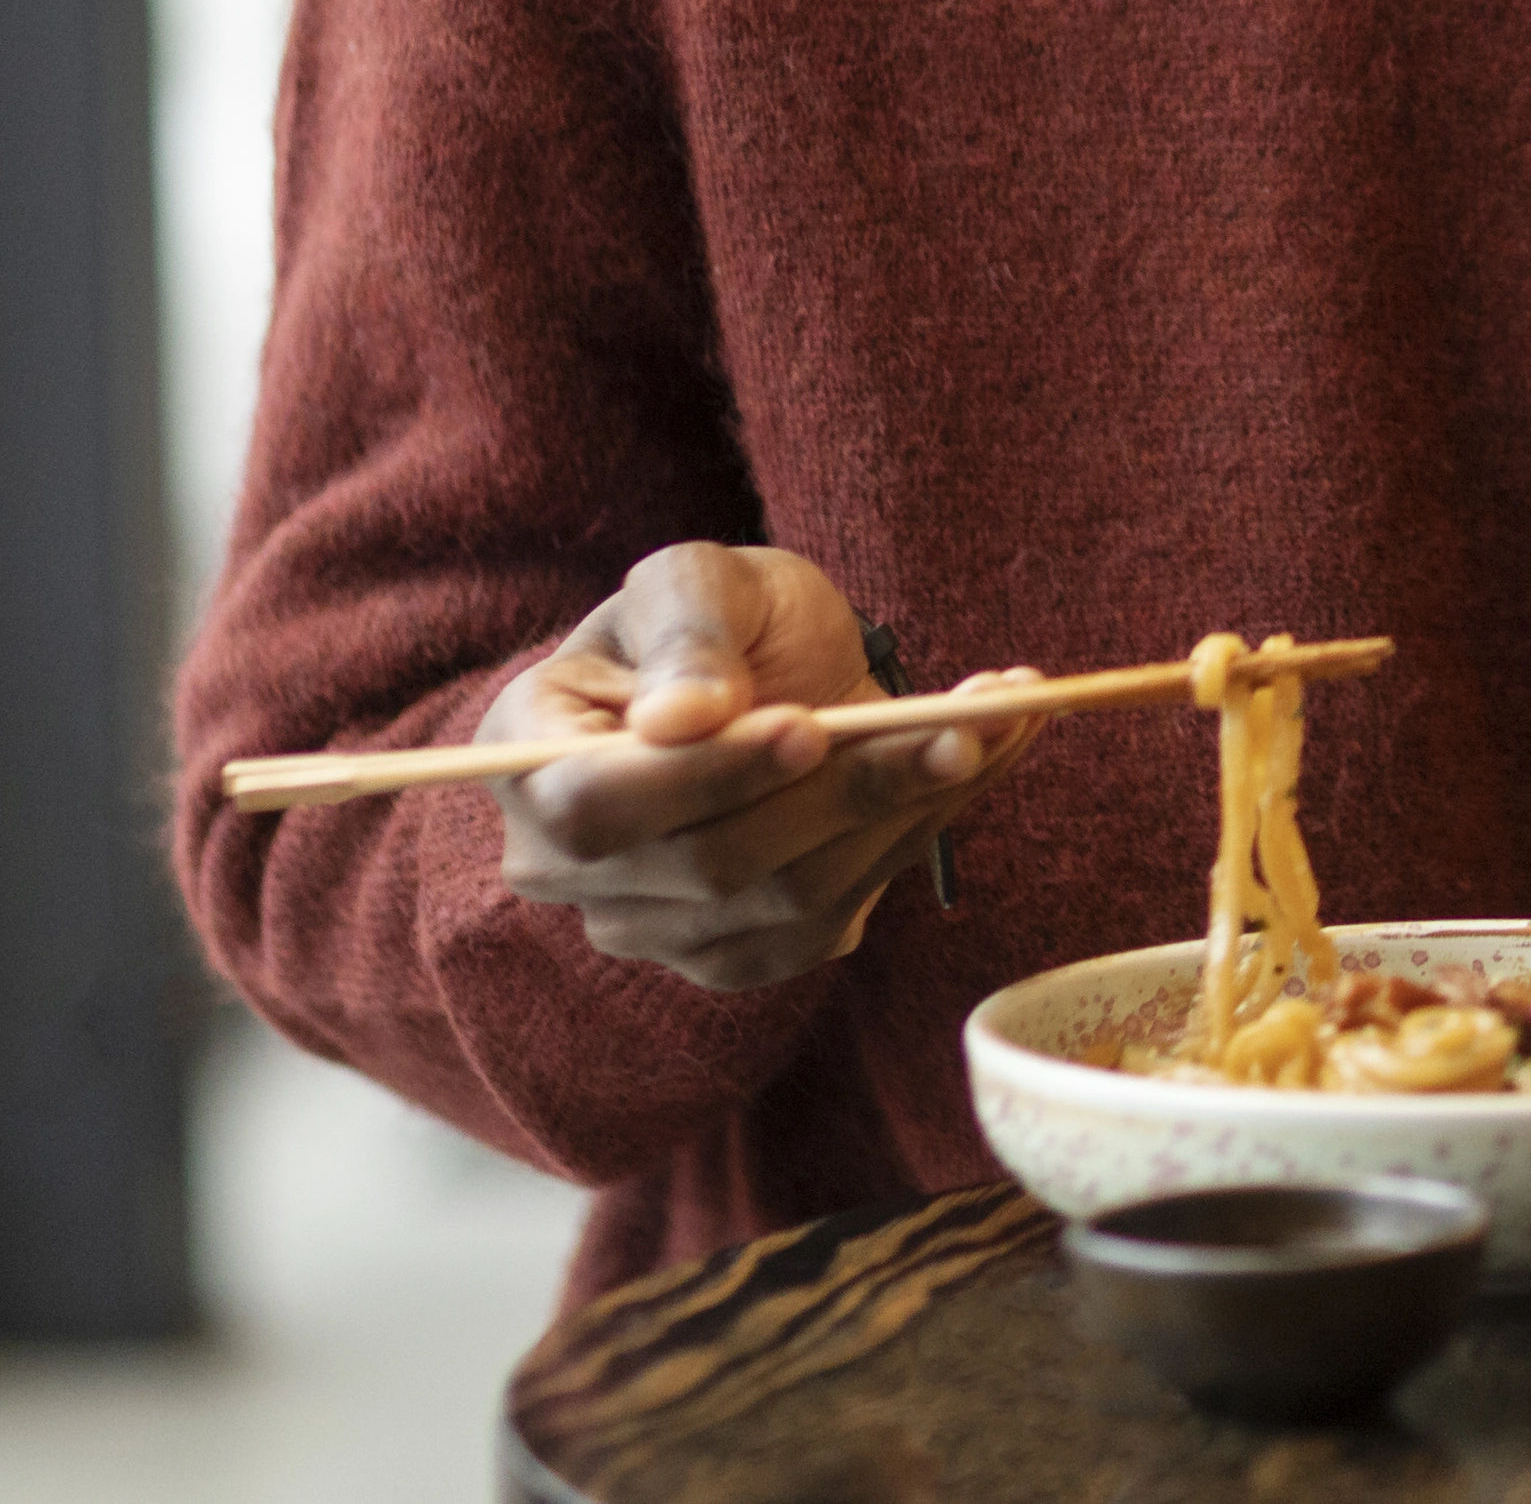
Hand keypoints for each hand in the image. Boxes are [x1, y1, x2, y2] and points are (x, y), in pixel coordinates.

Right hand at [488, 542, 1044, 990]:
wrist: (768, 670)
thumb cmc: (714, 616)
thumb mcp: (697, 579)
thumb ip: (687, 635)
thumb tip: (681, 721)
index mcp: (524, 760)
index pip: (592, 807)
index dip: (703, 780)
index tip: (807, 727)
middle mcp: (568, 868)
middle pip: (712, 865)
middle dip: (852, 788)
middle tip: (966, 719)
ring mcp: (655, 925)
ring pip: (793, 898)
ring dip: (913, 807)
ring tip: (1006, 718)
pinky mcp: (744, 951)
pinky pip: (839, 914)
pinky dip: (922, 834)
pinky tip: (987, 758)